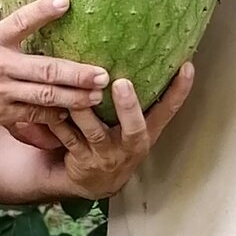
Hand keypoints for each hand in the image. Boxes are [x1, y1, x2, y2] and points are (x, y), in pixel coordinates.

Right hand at [0, 0, 108, 133]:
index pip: (21, 21)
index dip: (43, 10)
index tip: (66, 1)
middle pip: (46, 69)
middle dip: (77, 72)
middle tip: (103, 73)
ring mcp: (1, 93)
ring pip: (45, 96)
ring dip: (74, 97)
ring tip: (97, 97)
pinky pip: (31, 115)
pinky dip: (52, 116)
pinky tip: (71, 114)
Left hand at [46, 66, 194, 197]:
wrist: (93, 184)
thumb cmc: (115, 143)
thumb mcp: (132, 128)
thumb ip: (138, 102)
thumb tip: (140, 50)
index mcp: (146, 133)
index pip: (168, 110)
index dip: (180, 90)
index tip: (187, 66)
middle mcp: (129, 145)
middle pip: (134, 127)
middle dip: (128, 106)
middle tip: (122, 83)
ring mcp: (105, 154)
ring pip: (93, 130)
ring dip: (83, 109)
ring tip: (75, 86)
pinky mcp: (81, 159)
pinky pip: (66, 136)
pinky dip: (56, 118)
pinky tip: (48, 100)